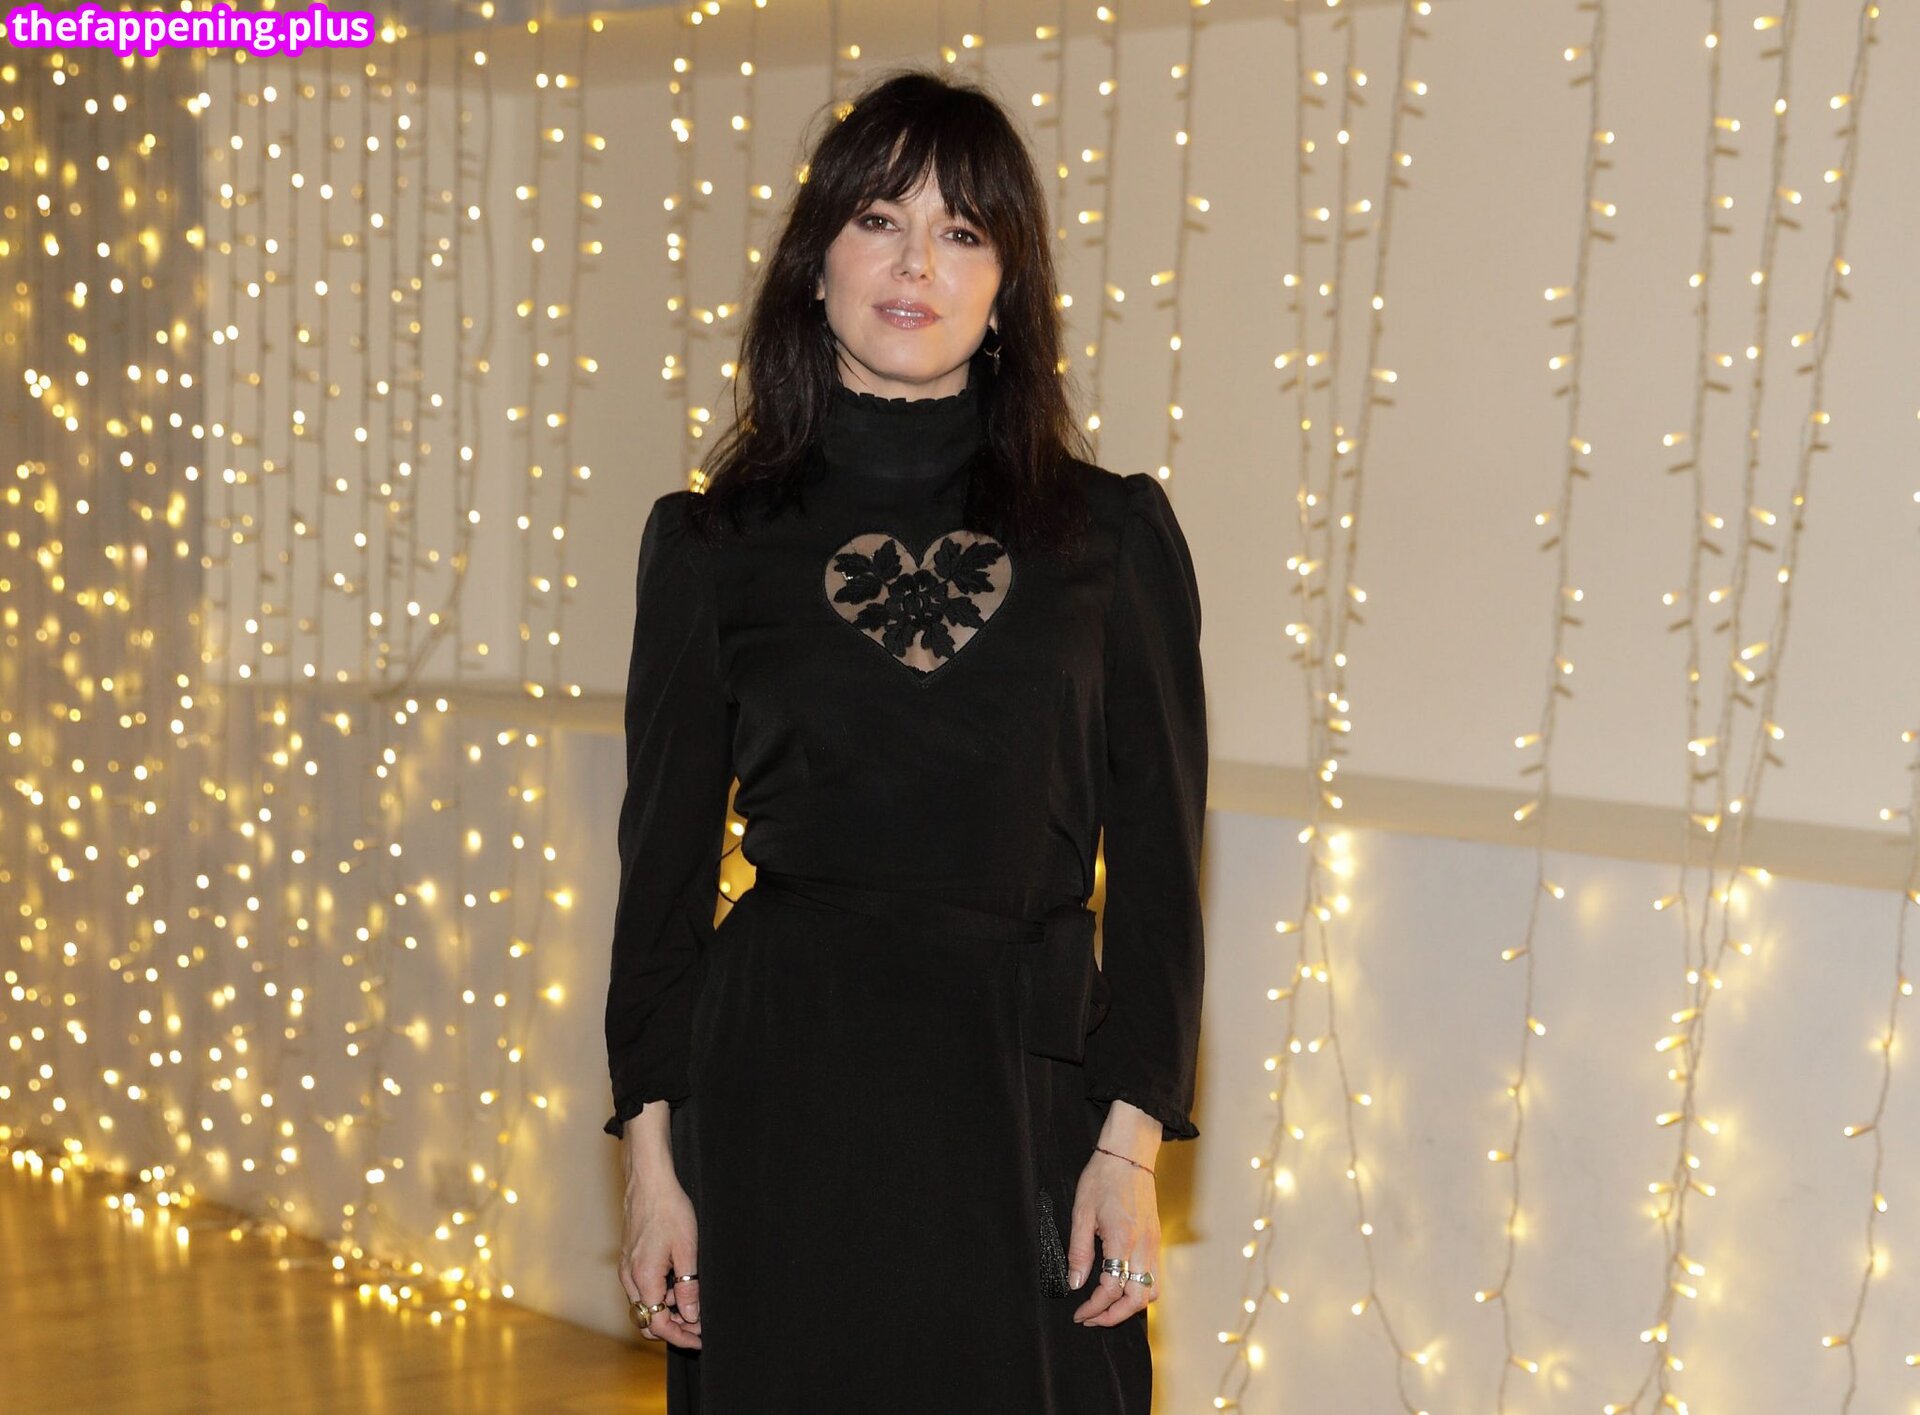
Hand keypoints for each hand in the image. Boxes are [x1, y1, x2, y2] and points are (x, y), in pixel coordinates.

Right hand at [617, 1162, 702, 1347]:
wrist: (649, 1182)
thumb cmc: (669, 1211)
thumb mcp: (688, 1250)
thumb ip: (688, 1287)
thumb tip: (691, 1316)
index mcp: (643, 1279)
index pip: (658, 1324)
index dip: (680, 1336)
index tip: (699, 1340)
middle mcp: (629, 1278)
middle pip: (647, 1320)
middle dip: (672, 1326)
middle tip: (698, 1324)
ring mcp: (626, 1269)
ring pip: (644, 1305)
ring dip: (667, 1310)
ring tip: (693, 1299)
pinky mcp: (629, 1260)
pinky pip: (641, 1289)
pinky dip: (659, 1294)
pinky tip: (678, 1283)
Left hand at [1064, 1148, 1160, 1326]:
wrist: (1129, 1155)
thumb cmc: (1103, 1178)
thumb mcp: (1081, 1213)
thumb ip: (1079, 1252)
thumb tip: (1075, 1283)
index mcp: (1123, 1239)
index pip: (1112, 1289)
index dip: (1094, 1307)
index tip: (1079, 1313)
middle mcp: (1144, 1246)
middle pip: (1137, 1299)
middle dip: (1114, 1316)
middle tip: (1091, 1318)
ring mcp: (1154, 1244)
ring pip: (1151, 1292)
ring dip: (1130, 1306)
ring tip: (1106, 1308)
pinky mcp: (1156, 1240)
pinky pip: (1154, 1277)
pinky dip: (1139, 1291)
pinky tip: (1121, 1289)